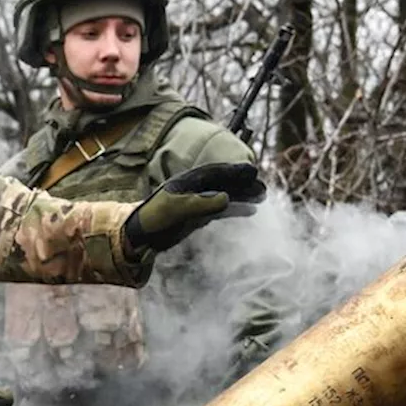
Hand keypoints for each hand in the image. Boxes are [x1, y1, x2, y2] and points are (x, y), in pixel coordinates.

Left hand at [123, 162, 265, 254]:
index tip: (253, 172)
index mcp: (188, 180)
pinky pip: (221, 209)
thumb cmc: (155, 217)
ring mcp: (197, 201)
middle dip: (244, 183)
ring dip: (243, 194)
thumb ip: (200, 203)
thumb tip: (227, 198)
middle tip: (263, 187)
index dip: (235, 172)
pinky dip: (236, 208)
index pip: (216, 173)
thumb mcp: (176, 209)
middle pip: (224, 182)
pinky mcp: (198, 215)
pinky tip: (249, 210)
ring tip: (262, 195)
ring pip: (226, 194)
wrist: (141, 234)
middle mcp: (195, 188)